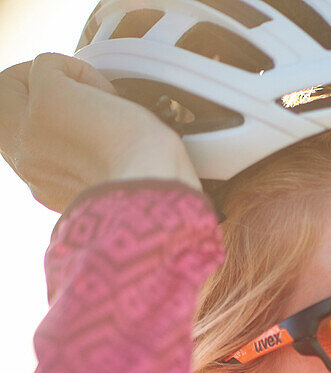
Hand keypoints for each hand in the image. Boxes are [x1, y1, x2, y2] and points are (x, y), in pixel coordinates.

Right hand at [0, 52, 201, 214]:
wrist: (154, 188)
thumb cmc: (149, 189)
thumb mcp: (107, 183)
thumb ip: (84, 165)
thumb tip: (93, 129)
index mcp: (43, 188)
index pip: (15, 143)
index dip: (36, 117)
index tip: (77, 118)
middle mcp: (27, 165)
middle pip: (1, 106)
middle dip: (32, 88)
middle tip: (77, 93)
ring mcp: (30, 132)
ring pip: (14, 84)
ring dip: (58, 81)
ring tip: (97, 100)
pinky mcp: (47, 101)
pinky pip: (48, 64)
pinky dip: (80, 70)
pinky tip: (109, 96)